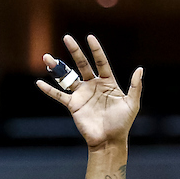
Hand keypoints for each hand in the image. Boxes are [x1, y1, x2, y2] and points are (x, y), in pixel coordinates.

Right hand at [36, 34, 141, 150]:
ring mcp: (82, 95)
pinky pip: (59, 95)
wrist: (109, 141)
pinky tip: (39, 82)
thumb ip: (135, 86)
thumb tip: (140, 69)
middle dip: (75, 51)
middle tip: (67, 38)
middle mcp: (93, 86)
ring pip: (68, 77)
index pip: (101, 62)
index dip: (96, 50)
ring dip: (57, 68)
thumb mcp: (132, 104)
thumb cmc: (122, 123)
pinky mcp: (73, 105)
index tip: (90, 37)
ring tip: (47, 57)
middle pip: (82, 64)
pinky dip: (49, 90)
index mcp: (107, 83)